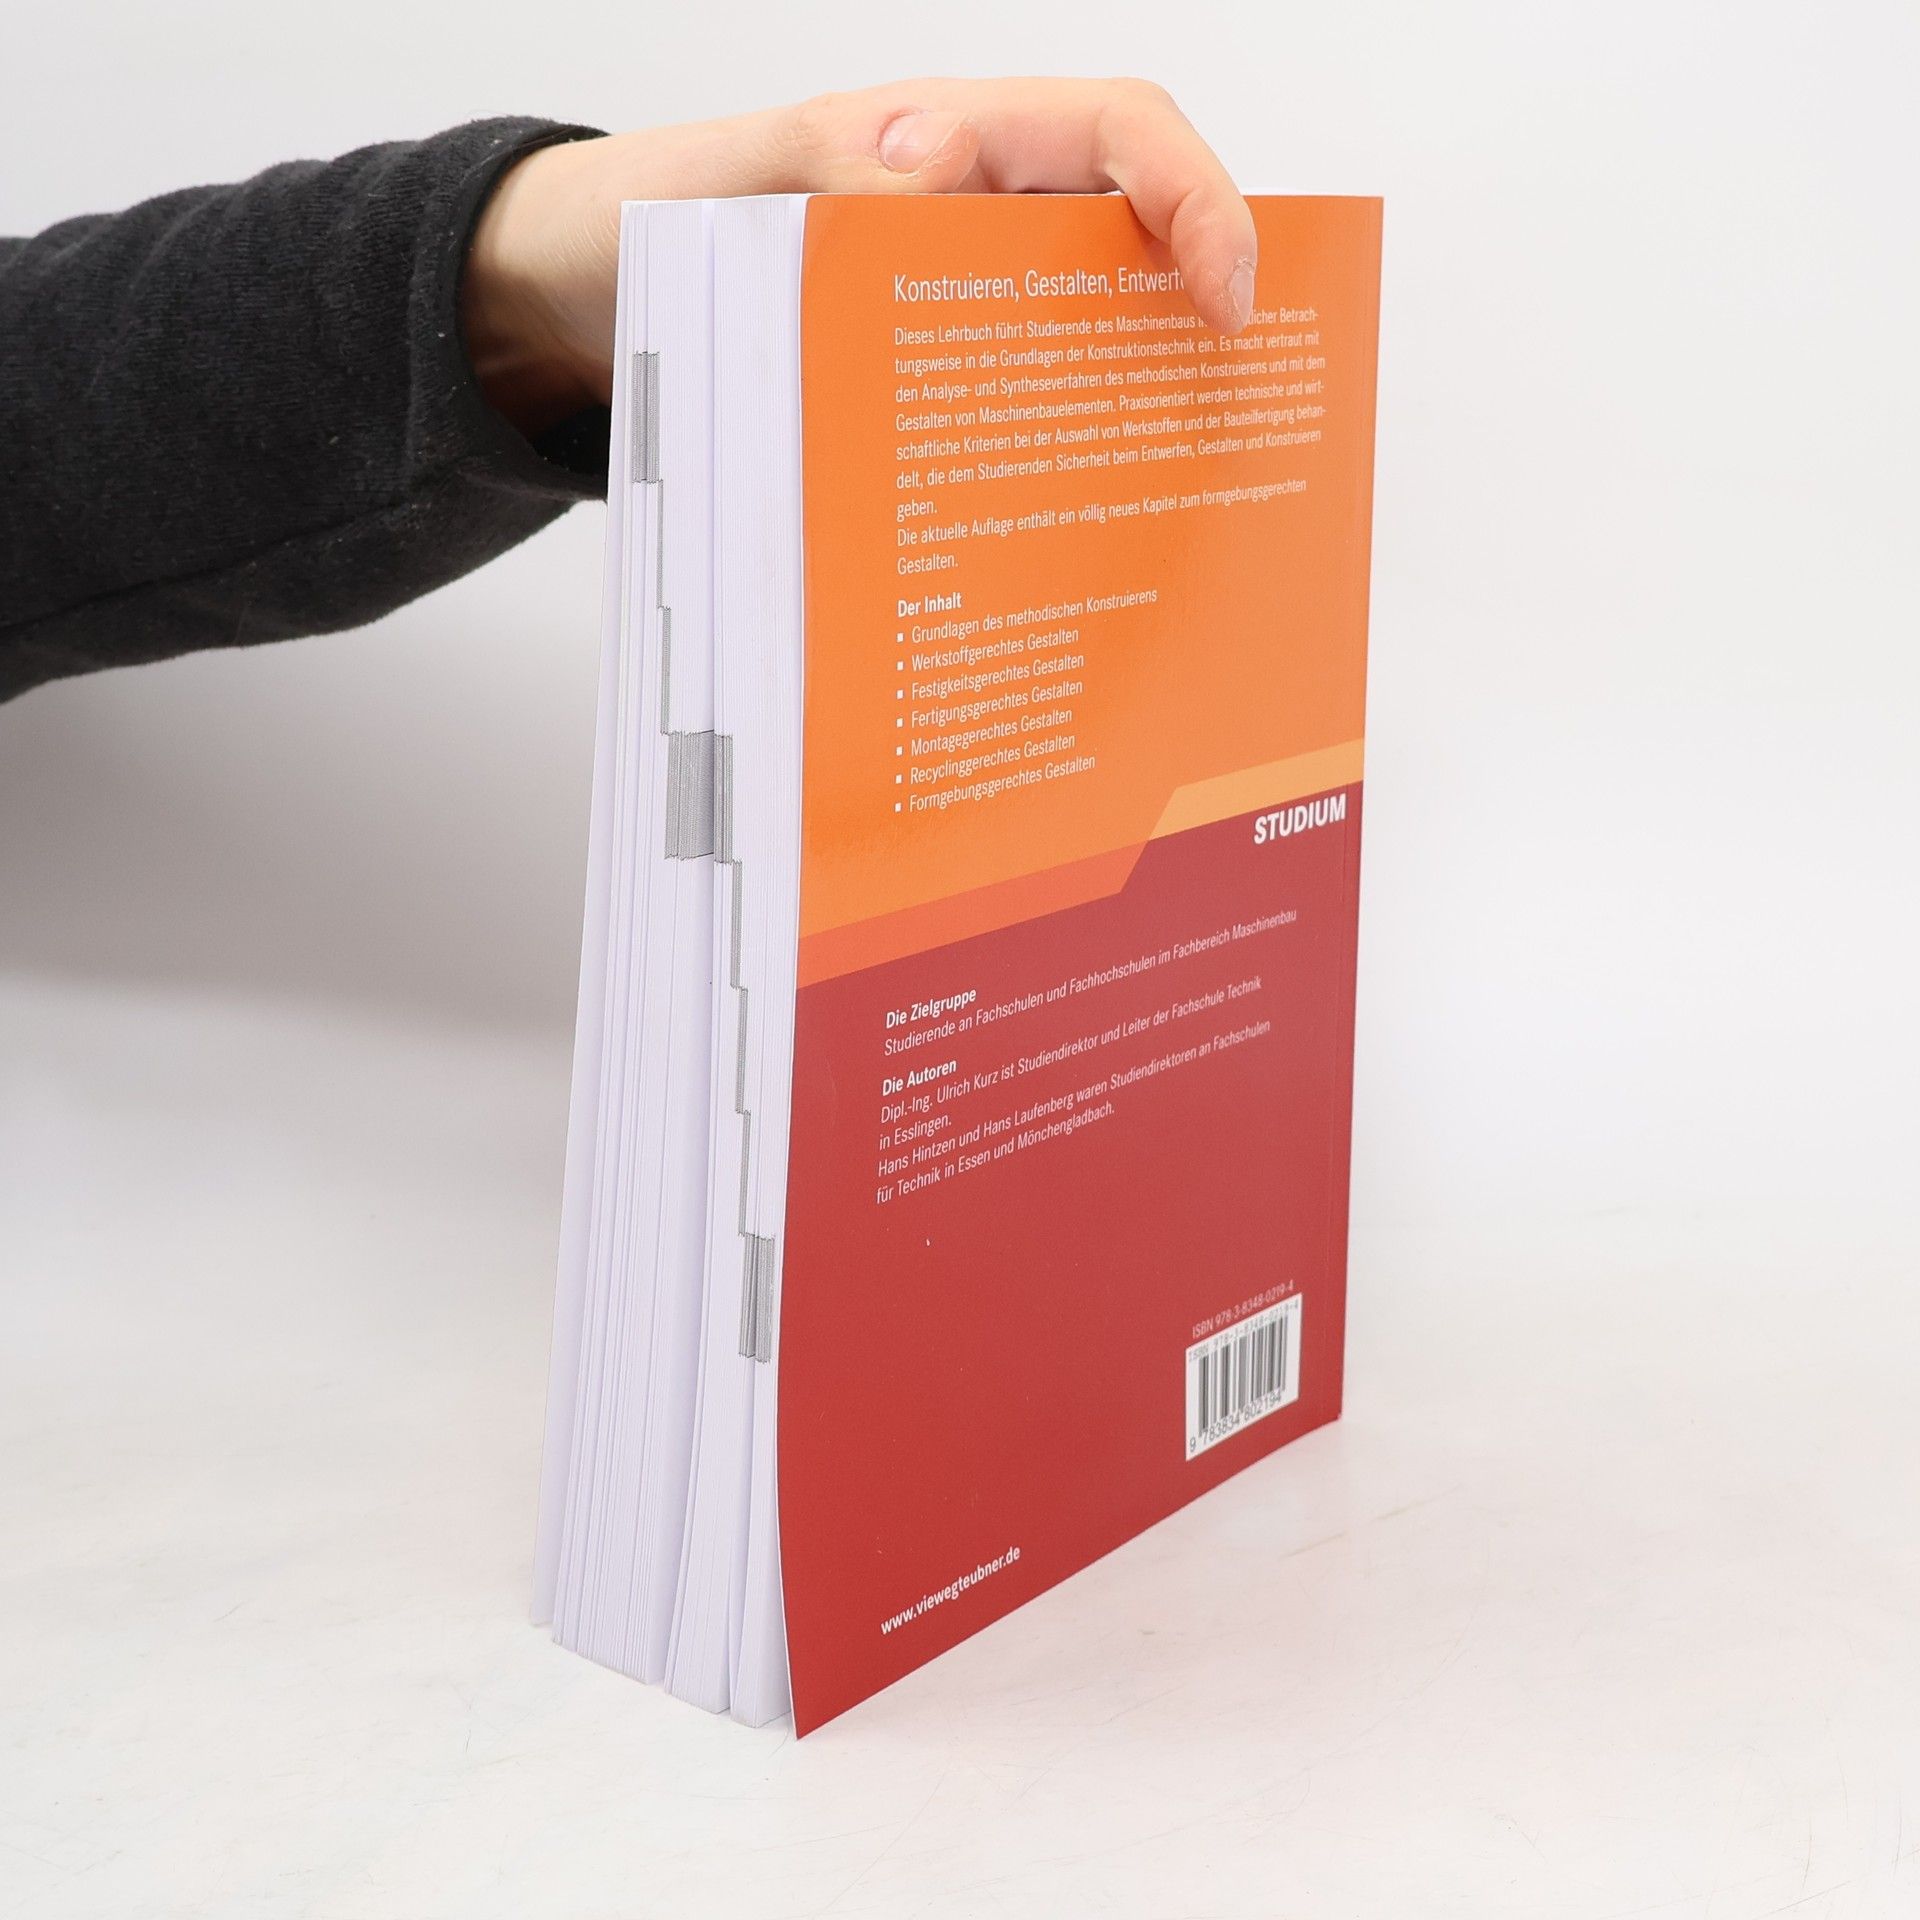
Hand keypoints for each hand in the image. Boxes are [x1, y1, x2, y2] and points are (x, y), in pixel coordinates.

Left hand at [462, 78, 1257, 433]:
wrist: (581, 299)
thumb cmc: (651, 215)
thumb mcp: (726, 183)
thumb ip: (822, 170)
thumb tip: (927, 184)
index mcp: (951, 142)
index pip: (1118, 136)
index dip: (1194, 200)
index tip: (1227, 298)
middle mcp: (973, 220)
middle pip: (1129, 246)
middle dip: (1193, 319)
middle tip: (1225, 424)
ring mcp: (954, 305)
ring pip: (1082, 339)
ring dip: (1130, 406)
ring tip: (1171, 493)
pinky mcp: (925, 382)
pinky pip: (1011, 409)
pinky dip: (1046, 457)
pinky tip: (1056, 530)